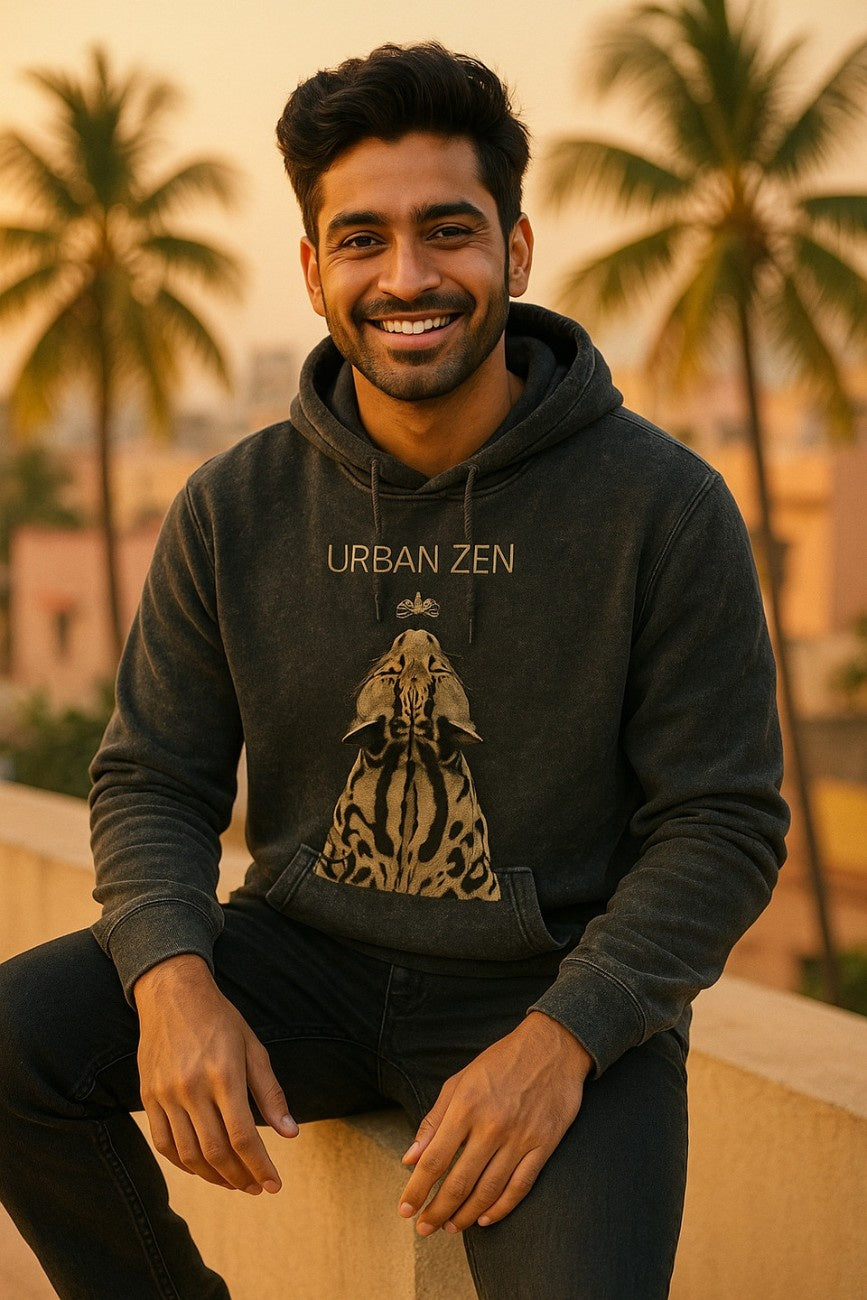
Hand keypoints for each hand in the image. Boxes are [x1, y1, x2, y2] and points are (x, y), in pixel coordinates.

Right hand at [134, 954, 297, 1193]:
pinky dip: (184, 1164)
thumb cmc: (220, 1018)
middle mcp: (192, 1088)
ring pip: (189, 1154)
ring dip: (214, 1177)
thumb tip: (290, 1134)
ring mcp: (166, 1094)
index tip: (274, 1184)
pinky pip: (163, 1143)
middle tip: (257, 1187)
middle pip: (216, 1151)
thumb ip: (271, 1093)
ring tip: (234, 1183)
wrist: (172, 993)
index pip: (243, 1136)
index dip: (260, 1166)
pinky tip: (202, 1169)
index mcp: (224, 1074)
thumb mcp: (253, 1048)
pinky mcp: (148, 1097)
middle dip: (240, 1177)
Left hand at [398, 1011, 592, 1234]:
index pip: (435, 1159)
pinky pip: (520, 1186)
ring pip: (488, 1190)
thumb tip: (410, 1158)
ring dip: (466, 1215)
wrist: (552, 1046)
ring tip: (451, 1227)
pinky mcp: (544, 1145)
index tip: (406, 1210)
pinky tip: (486, 1218)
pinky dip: (501, 1208)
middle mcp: (491, 1125)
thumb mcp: (460, 1081)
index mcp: (466, 1106)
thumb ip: (434, 1120)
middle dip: (437, 1210)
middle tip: (425, 1228)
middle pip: (459, 1182)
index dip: (418, 1190)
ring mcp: (520, 1137)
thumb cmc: (501, 1062)